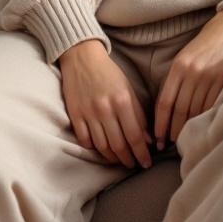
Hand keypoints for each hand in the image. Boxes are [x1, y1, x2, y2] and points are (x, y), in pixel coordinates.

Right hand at [58, 39, 153, 169]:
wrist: (82, 57)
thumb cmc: (109, 72)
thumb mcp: (128, 89)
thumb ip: (138, 114)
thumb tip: (147, 139)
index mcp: (122, 101)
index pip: (135, 136)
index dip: (142, 153)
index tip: (147, 163)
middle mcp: (105, 109)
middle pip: (119, 145)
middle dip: (129, 160)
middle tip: (134, 165)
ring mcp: (88, 113)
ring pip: (102, 146)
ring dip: (113, 158)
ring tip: (120, 161)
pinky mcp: (75, 115)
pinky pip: (85, 141)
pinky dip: (95, 150)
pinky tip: (102, 151)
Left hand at [154, 8, 222, 148]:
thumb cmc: (205, 43)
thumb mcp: (185, 56)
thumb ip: (177, 78)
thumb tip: (169, 106)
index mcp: (179, 66)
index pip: (165, 101)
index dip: (160, 123)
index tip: (156, 137)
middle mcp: (192, 73)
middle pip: (179, 110)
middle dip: (172, 130)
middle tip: (165, 146)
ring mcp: (208, 77)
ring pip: (195, 110)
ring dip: (187, 128)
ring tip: (181, 141)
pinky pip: (211, 105)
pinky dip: (204, 119)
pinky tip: (200, 128)